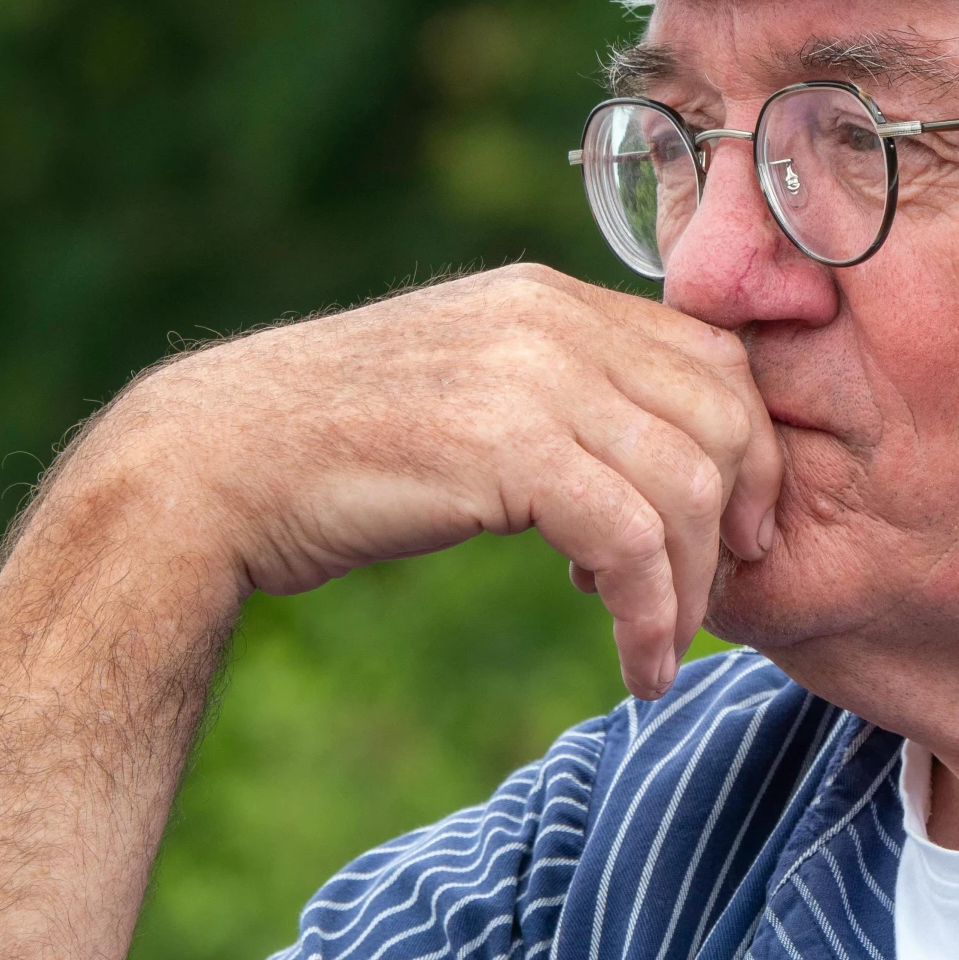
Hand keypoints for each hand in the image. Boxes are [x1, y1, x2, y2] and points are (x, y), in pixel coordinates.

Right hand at [75, 264, 780, 697]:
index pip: (710, 356)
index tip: (737, 528)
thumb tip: (648, 453)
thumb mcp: (470, 390)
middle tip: (719, 594)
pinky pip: (632, 539)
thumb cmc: (338, 448)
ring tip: (663, 645)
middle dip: (742, 518)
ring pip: (690, 483)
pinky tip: (635, 663)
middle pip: (722, 414)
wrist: (211, 464)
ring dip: (695, 587)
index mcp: (549, 296)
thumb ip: (558, 394)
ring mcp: (528, 373)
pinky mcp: (501, 444)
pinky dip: (652, 615)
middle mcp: (550, 317)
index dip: (747, 448)